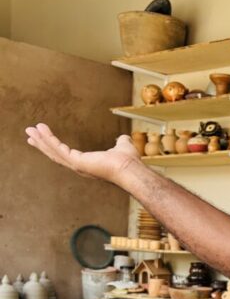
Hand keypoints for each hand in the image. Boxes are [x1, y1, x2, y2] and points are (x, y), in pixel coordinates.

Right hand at [25, 123, 140, 185]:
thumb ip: (121, 142)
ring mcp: (77, 166)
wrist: (131, 168)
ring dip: (41, 140)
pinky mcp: (77, 163)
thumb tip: (123, 138)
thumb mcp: (123, 146)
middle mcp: (80, 167)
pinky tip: (41, 130)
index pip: (67, 154)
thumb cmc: (129, 161)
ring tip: (30, 129)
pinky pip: (59, 149)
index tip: (45, 138)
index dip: (55, 146)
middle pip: (56, 154)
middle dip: (42, 143)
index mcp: (88, 163)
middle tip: (30, 133)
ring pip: (54, 152)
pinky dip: (49, 139)